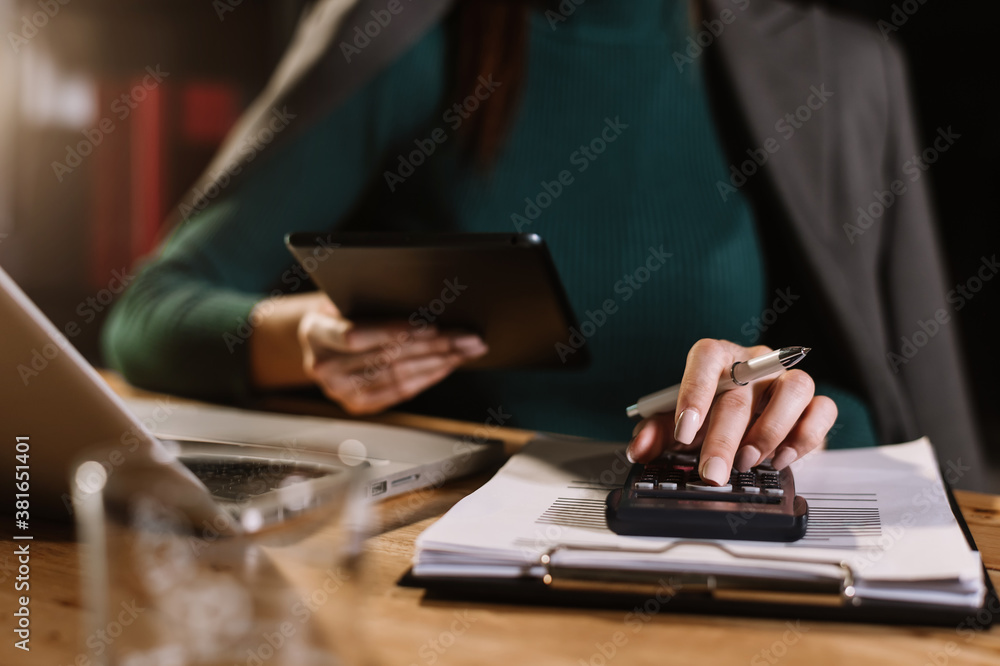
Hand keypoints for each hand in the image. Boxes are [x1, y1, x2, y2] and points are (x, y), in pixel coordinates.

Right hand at [297, 295, 486, 414]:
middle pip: (386, 357)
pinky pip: (399, 392)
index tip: (431, 326)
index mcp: (315, 333)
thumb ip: (370, 301)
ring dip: (438, 363)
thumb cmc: (339, 311)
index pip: (355, 336)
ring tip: (465, 350)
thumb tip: (422, 300)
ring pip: (398, 376)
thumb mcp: (345, 297)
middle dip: (434, 346)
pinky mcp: (357, 404)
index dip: (394, 331)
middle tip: (466, 338)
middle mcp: (323, 367)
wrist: (320, 341)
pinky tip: (447, 366)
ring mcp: (339, 391)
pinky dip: (427, 378)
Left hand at [626, 339, 836, 484]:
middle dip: (724, 437)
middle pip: (743, 389)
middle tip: (712, 472)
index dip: (694, 392)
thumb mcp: (676, 424)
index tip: (683, 431)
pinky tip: (781, 458)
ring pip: (794, 388)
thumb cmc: (709, 416)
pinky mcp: (814, 403)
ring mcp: (786, 379)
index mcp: (718, 358)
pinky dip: (804, 437)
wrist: (745, 424)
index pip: (705, 357)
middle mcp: (755, 363)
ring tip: (748, 461)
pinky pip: (822, 409)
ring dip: (769, 430)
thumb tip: (639, 448)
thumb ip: (654, 434)